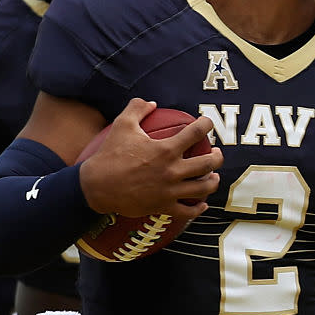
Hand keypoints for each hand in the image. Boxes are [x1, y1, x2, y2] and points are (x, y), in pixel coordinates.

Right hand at [79, 98, 222, 218]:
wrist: (97, 186)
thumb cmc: (109, 155)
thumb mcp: (121, 125)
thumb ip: (137, 109)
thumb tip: (151, 102)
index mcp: (165, 149)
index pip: (195, 133)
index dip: (205, 125)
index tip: (206, 123)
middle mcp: (172, 171)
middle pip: (207, 164)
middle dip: (217, 157)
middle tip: (217, 153)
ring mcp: (169, 191)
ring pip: (203, 189)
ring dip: (213, 182)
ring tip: (214, 177)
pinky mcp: (163, 207)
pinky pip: (187, 211)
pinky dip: (198, 209)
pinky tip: (202, 205)